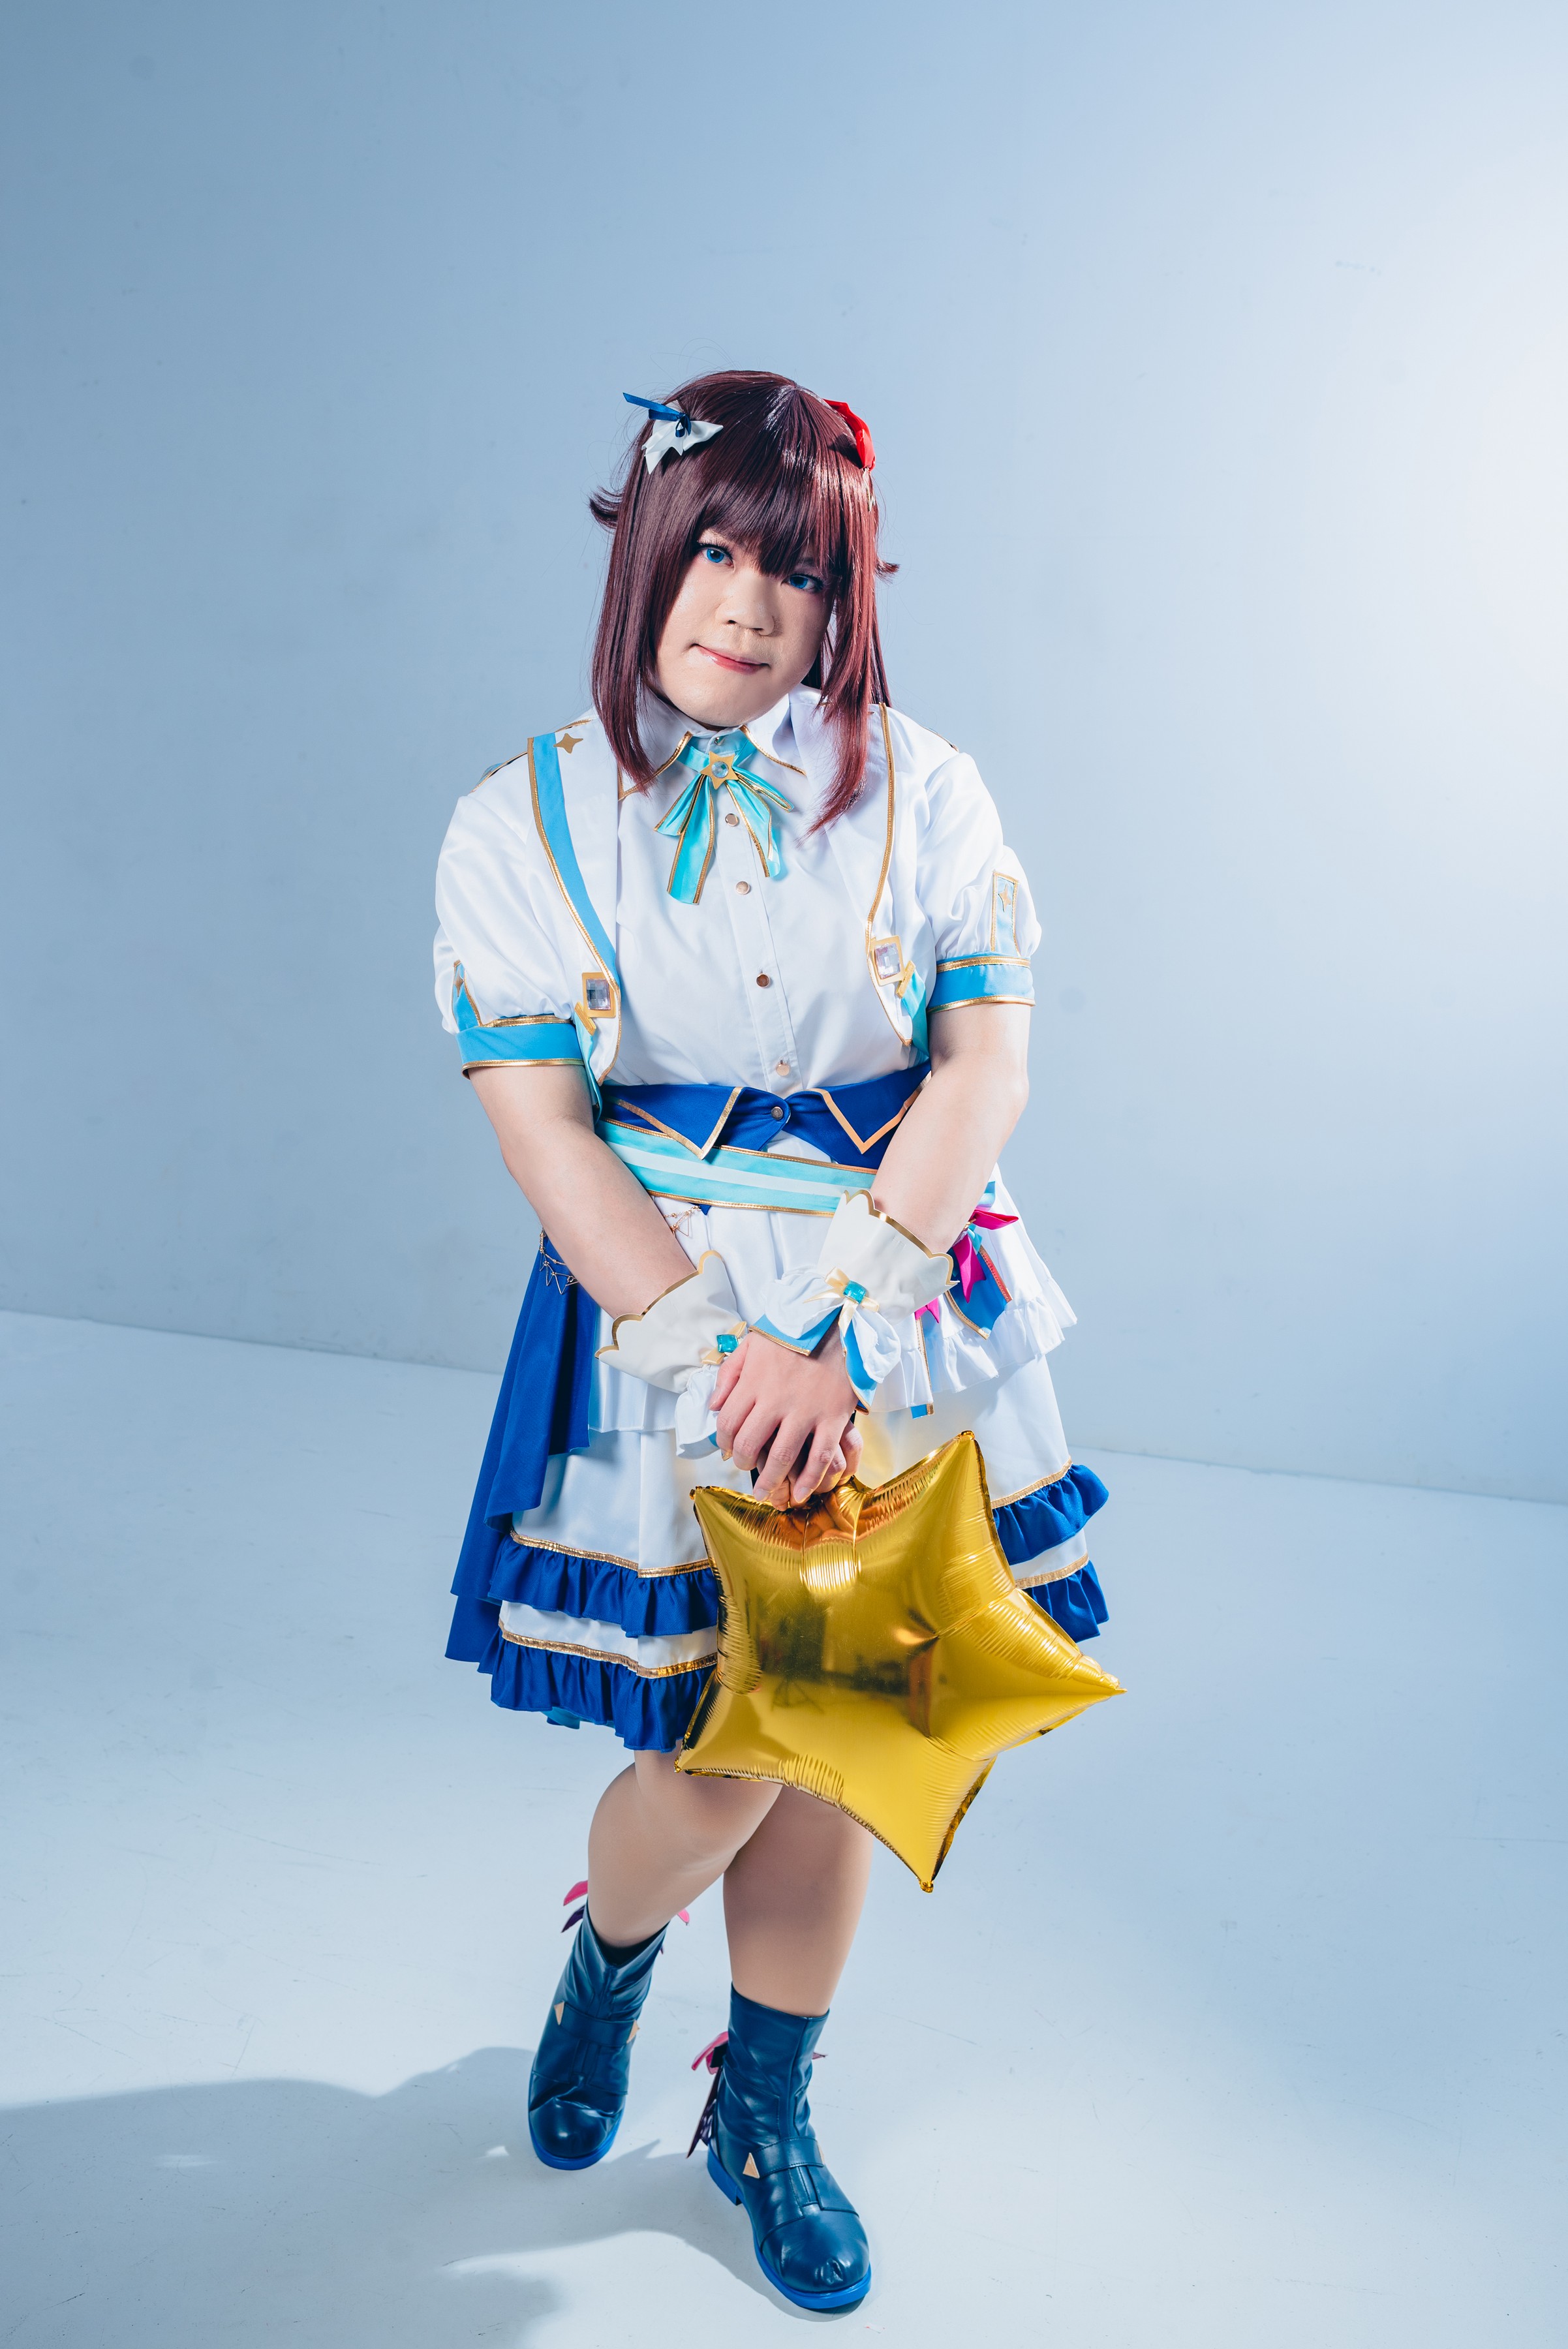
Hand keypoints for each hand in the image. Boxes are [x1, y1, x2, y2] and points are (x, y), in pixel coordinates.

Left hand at [711, 1330, 859, 1506]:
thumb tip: (713, 1405)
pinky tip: (800, 1493)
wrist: (839, 1324)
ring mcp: (805, 1411)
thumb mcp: (753, 1343)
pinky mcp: (832, 1418)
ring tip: (767, 1493)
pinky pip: (820, 1457)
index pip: (727, 1422)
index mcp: (754, 1382)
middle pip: (749, 1443)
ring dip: (771, 1479)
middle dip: (743, 1462)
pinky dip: (809, 1479)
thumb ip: (729, 1373)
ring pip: (782, 1456)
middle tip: (746, 1467)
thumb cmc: (794, 1334)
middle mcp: (776, 1400)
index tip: (727, 1447)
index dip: (723, 1440)